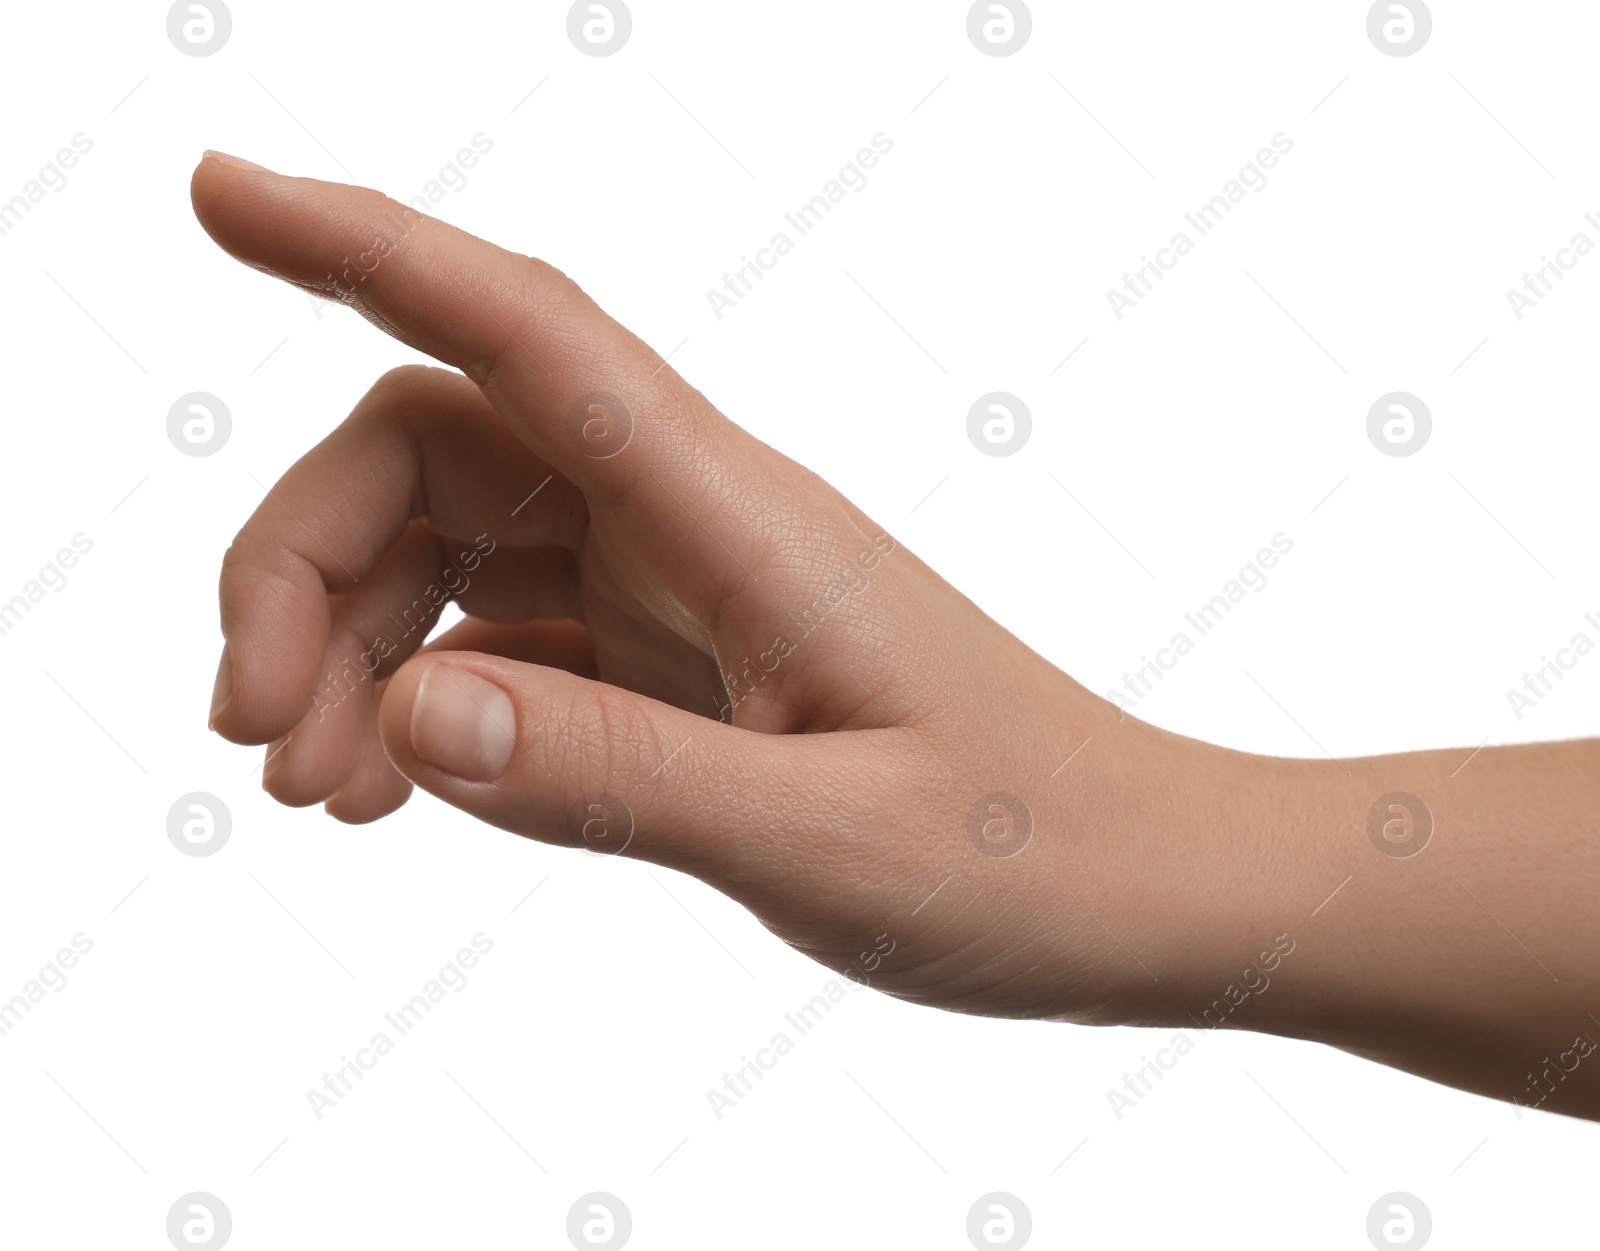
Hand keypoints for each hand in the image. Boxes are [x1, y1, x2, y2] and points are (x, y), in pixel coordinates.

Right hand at [191, 151, 1216, 1024]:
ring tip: (313, 791)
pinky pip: (512, 633)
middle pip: (434, 446)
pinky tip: (395, 789)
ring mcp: (686, 587)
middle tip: (252, 734)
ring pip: (458, 543)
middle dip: (304, 558)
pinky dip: (428, 695)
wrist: (1145, 889)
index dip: (362, 249)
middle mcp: (698, 521)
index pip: (522, 335)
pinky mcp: (685, 659)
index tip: (218, 195)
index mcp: (741, 519)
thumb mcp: (825, 843)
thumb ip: (618, 776)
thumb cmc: (1032, 858)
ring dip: (353, 642)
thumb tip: (404, 715)